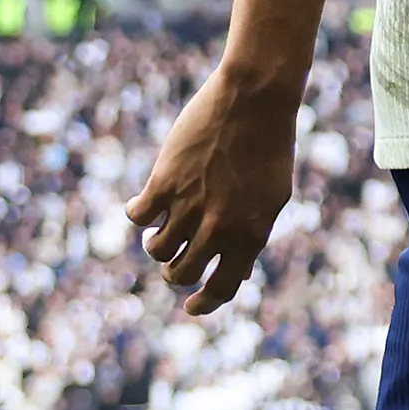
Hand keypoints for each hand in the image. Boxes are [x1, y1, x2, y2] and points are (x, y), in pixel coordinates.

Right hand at [126, 70, 300, 316]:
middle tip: (174, 261)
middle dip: (175, 273)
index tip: (191, 307)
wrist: (255, 102)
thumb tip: (234, 272)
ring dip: (157, 244)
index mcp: (251, 235)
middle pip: (182, 273)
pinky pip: (136, 217)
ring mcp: (189, 207)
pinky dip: (138, 213)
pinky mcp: (163, 183)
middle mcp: (218, 228)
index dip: (204, 303)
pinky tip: (145, 203)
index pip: (222, 287)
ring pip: (156, 249)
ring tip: (162, 230)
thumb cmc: (269, 148)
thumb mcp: (272, 198)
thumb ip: (251, 235)